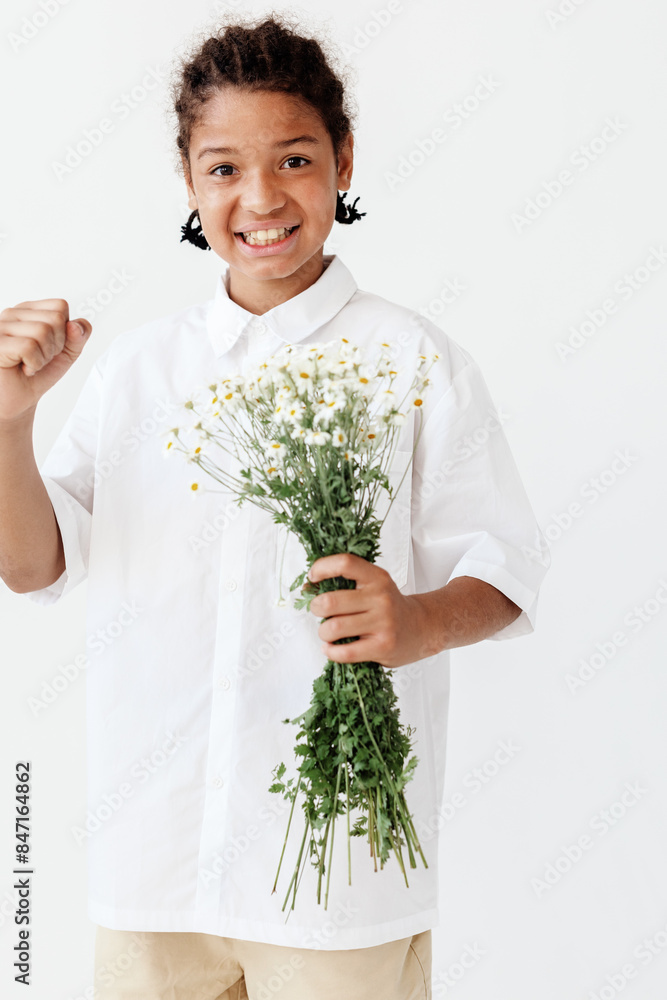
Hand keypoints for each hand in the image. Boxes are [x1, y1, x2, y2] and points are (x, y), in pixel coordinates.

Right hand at [0, 298, 91, 421]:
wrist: (20, 400)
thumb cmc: (38, 373)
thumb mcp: (67, 353)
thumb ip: (79, 335)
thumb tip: (76, 324)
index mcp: (28, 310)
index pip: (60, 307)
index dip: (64, 332)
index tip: (50, 347)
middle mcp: (13, 313)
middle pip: (55, 319)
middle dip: (56, 346)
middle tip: (40, 358)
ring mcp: (2, 327)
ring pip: (42, 332)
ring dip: (44, 357)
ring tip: (31, 364)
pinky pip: (28, 347)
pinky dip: (33, 364)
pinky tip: (23, 368)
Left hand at [307, 553, 425, 668]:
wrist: (423, 627)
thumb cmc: (391, 607)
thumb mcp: (374, 586)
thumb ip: (346, 583)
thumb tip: (308, 586)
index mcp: (377, 578)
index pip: (344, 563)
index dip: (321, 568)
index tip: (312, 577)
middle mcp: (381, 598)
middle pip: (331, 601)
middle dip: (316, 608)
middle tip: (320, 611)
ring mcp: (383, 622)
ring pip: (334, 627)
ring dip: (323, 632)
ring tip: (329, 632)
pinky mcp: (382, 646)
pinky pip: (345, 652)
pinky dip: (331, 651)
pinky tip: (332, 648)